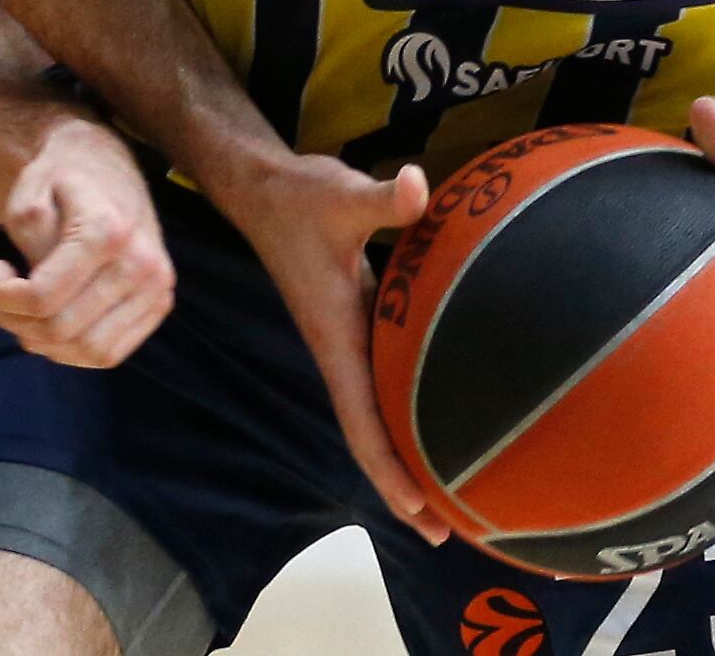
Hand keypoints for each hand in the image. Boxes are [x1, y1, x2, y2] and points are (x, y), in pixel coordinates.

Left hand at [0, 117, 173, 367]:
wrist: (105, 163)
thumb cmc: (58, 178)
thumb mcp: (26, 198)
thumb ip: (29, 248)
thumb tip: (40, 298)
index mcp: (108, 229)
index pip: (43, 297)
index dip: (4, 296)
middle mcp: (142, 262)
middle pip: (64, 330)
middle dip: (20, 323)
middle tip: (5, 299)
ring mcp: (157, 286)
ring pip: (90, 351)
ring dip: (46, 344)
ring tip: (30, 311)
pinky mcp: (160, 303)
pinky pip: (111, 354)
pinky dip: (75, 351)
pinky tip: (57, 320)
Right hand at [216, 152, 447, 543]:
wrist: (261, 186)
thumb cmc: (298, 196)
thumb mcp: (339, 194)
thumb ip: (382, 198)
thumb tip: (418, 186)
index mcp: (335, 338)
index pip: (362, 420)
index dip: (390, 470)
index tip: (421, 515)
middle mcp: (341, 350)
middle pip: (372, 434)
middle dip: (406, 484)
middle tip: (451, 529)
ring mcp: (348, 339)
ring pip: (378, 412)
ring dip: (408, 452)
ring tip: (453, 493)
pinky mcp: (358, 321)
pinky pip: (386, 382)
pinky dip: (409, 409)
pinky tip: (441, 416)